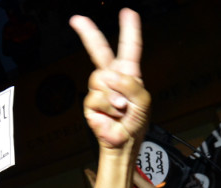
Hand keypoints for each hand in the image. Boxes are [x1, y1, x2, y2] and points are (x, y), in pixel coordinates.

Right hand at [70, 9, 149, 150]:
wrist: (123, 142)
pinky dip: (107, 105)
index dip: (129, 29)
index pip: (129, 48)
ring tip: (121, 108)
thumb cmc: (136, 122)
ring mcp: (100, 90)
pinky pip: (96, 96)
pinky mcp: (91, 103)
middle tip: (77, 20)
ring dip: (114, 95)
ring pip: (100, 78)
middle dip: (88, 34)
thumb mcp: (143, 100)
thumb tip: (111, 78)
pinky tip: (113, 113)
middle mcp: (113, 78)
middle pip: (99, 51)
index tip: (127, 13)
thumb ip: (131, 84)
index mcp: (129, 74)